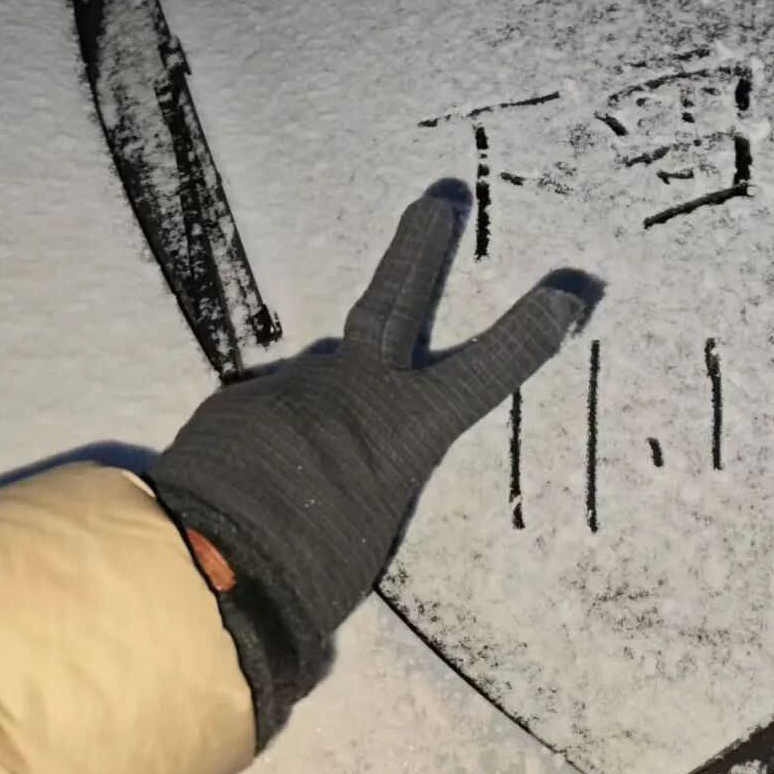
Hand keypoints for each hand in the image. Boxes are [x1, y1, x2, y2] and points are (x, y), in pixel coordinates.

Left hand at [149, 188, 594, 745]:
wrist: (207, 570)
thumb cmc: (309, 574)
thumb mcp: (367, 537)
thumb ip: (368, 484)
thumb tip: (345, 466)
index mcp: (402, 430)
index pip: (483, 373)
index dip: (528, 333)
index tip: (566, 290)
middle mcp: (350, 389)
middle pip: (392, 301)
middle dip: (420, 248)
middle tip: (438, 199)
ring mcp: (290, 386)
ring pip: (313, 387)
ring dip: (312, 418)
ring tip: (291, 478)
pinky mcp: (234, 402)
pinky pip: (264, 418)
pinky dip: (265, 446)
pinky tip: (249, 486)